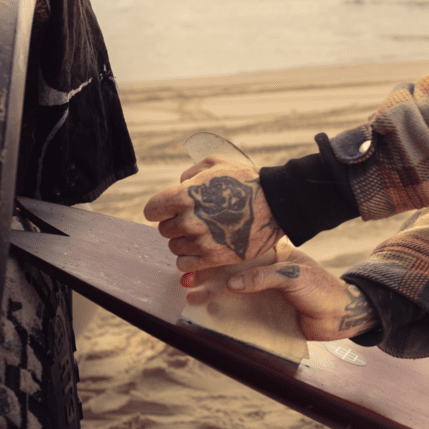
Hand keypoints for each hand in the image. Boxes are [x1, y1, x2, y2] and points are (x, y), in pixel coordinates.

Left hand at [144, 155, 283, 271]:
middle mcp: (190, 220)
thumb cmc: (247, 181)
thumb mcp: (217, 164)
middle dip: (176, 224)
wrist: (277, 203)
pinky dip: (189, 259)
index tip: (172, 209)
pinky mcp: (214, 258)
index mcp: (185, 195)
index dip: (161, 208)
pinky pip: (185, 265)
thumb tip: (180, 184)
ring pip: (174, 248)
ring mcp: (201, 241)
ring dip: (185, 241)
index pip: (151, 210)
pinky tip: (202, 249)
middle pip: (164, 229)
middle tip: (194, 220)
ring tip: (203, 233)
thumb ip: (191, 172)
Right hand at [191, 243, 378, 340]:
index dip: (218, 254)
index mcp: (273, 256)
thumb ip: (264, 277)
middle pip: (229, 272)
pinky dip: (223, 312)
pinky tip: (209, 311)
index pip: (240, 251)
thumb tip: (230, 284)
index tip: (196, 259)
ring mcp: (263, 293)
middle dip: (206, 276)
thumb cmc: (320, 289)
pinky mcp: (264, 313)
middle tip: (186, 281)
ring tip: (191, 297)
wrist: (340, 317)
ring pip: (231, 292)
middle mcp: (265, 273)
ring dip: (210, 294)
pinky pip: (239, 312)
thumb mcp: (293, 276)